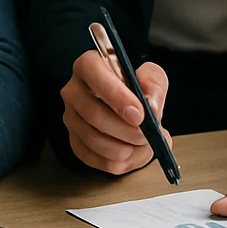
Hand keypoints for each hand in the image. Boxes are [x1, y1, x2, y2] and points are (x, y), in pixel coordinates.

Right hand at [60, 49, 169, 174]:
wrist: (130, 110)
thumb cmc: (136, 89)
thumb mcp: (151, 77)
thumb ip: (154, 86)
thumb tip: (150, 107)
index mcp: (89, 66)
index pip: (93, 73)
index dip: (116, 95)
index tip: (139, 114)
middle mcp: (74, 91)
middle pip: (93, 114)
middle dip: (126, 130)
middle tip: (147, 135)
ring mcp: (71, 118)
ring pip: (94, 140)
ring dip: (125, 148)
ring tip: (142, 143)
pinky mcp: (75, 142)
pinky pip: (94, 159)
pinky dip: (118, 161)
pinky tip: (131, 152)